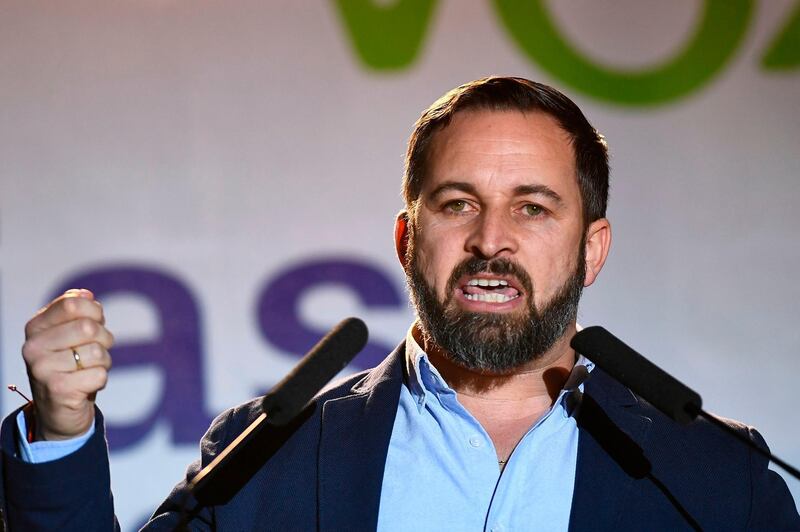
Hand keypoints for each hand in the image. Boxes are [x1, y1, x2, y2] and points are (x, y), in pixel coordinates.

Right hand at [22, 289, 113, 440]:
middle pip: (88, 327)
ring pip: (97, 352)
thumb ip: (76, 311)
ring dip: (103, 361)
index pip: (72, 303)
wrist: (59, 410)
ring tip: (88, 369)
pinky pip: (99, 375)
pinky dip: (101, 379)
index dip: (94, 312)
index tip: (95, 323)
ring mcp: (42, 370)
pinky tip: (87, 384)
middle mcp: (33, 347)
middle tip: (95, 351)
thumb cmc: (69, 365)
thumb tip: (86, 294)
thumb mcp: (68, 334)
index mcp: (35, 327)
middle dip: (103, 338)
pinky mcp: (58, 390)